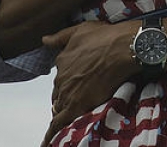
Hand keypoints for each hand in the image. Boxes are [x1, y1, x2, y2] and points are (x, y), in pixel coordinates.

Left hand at [41, 21, 137, 145]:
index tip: (73, 85)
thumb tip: (44, 39)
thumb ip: (60, 37)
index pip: (60, 77)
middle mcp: (61, 77)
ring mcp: (67, 92)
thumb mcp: (80, 30)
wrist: (122, 48)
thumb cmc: (106, 37)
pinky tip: (47, 142)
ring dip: (62, 111)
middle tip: (77, 99)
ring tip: (69, 117)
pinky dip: (51, 134)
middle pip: (59, 93)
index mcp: (62, 61)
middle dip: (65, 97)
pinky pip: (58, 124)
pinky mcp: (76, 105)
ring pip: (59, 107)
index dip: (66, 83)